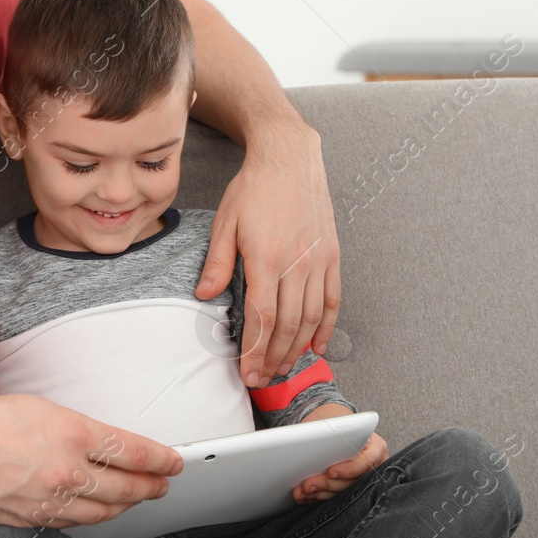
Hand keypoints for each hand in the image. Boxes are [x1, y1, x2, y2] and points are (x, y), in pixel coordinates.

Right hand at [0, 394, 182, 529]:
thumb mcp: (36, 407)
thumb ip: (74, 428)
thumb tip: (102, 443)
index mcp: (70, 434)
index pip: (132, 452)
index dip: (160, 460)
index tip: (173, 462)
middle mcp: (64, 472)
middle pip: (126, 487)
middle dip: (151, 486)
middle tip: (163, 483)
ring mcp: (47, 502)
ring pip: (102, 511)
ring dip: (125, 505)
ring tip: (137, 498)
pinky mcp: (29, 521)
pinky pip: (71, 524)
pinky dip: (91, 517)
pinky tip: (96, 510)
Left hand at [195, 118, 340, 386]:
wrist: (290, 157)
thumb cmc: (254, 188)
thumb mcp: (225, 222)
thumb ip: (218, 262)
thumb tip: (204, 295)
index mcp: (267, 258)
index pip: (262, 318)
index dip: (255, 351)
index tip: (247, 372)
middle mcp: (297, 264)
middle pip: (288, 326)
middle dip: (274, 359)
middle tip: (263, 380)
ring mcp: (319, 261)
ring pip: (312, 318)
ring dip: (298, 349)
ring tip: (283, 369)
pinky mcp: (332, 256)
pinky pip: (333, 300)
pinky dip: (326, 327)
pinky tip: (317, 347)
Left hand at [294, 432, 387, 503]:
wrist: (341, 433)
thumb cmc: (341, 427)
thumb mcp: (341, 425)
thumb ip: (335, 433)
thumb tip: (314, 439)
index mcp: (375, 446)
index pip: (366, 461)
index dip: (349, 469)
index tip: (331, 472)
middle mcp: (373, 465)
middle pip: (351, 481)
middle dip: (326, 484)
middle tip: (307, 485)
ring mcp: (364, 478)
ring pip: (342, 491)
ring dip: (319, 493)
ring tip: (301, 492)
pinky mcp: (352, 488)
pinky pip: (336, 496)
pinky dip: (319, 496)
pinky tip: (306, 496)